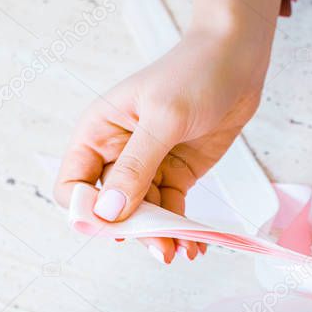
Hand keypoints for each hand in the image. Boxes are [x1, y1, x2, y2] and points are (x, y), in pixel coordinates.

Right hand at [54, 0, 279, 263]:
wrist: (238, 58)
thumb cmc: (195, 72)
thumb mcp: (164, 118)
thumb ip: (137, 166)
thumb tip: (110, 211)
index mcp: (98, 132)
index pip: (73, 184)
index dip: (87, 211)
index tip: (114, 229)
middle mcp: (117, 152)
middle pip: (111, 207)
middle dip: (133, 230)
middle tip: (161, 248)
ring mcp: (147, 166)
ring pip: (143, 214)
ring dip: (160, 236)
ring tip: (181, 252)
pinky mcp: (175, 174)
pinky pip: (171, 211)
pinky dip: (180, 230)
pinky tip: (194, 246)